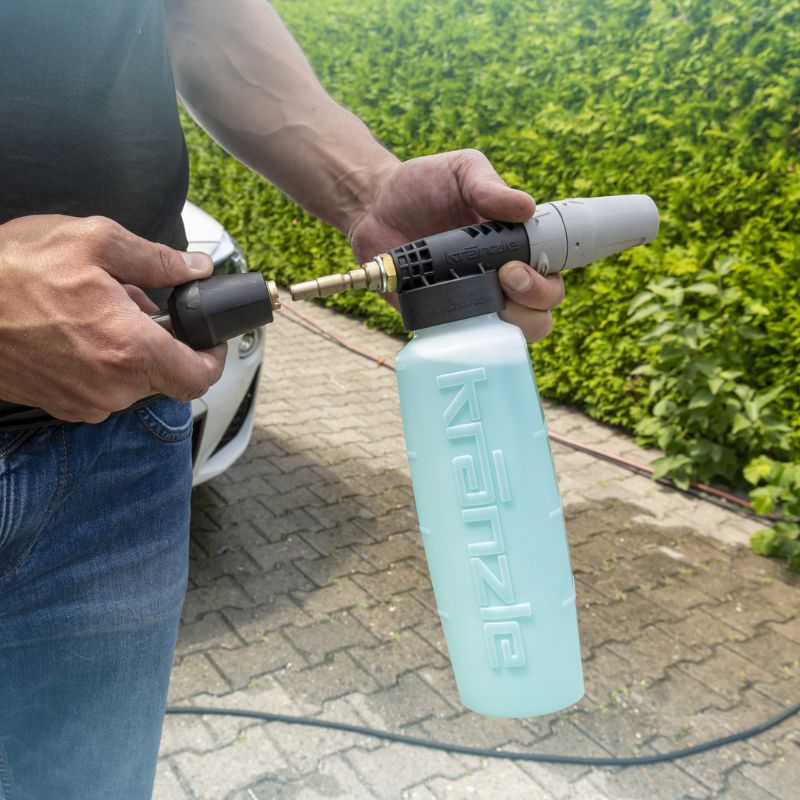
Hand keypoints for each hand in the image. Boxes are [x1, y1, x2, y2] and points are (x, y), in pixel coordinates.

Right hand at [0, 215, 226, 422]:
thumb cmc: (11, 271)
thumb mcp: (93, 242)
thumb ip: (156, 260)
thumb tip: (195, 268)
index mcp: (131, 351)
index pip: (200, 377)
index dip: (214, 357)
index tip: (210, 338)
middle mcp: (112, 388)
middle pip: (166, 376)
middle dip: (163, 340)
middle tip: (138, 305)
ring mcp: (84, 403)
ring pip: (132, 381)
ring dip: (130, 349)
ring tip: (99, 311)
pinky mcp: (61, 405)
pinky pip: (102, 388)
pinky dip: (104, 362)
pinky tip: (79, 330)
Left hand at [347, 149, 564, 340]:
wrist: (373, 205)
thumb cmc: (423, 185)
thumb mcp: (461, 171)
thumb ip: (489, 186)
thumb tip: (526, 207)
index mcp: (513, 245)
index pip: (552, 273)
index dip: (549, 278)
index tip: (520, 263)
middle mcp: (499, 278)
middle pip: (541, 310)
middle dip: (535, 299)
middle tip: (506, 275)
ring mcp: (472, 300)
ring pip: (512, 332)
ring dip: (511, 322)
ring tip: (486, 298)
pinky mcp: (441, 316)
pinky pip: (464, 342)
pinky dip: (467, 339)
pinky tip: (453, 318)